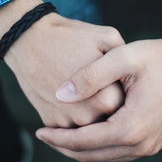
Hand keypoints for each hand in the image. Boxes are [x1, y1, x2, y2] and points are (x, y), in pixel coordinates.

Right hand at [0, 0, 124, 127]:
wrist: (27, 39)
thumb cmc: (70, 36)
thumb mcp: (107, 36)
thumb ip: (126, 59)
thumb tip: (134, 76)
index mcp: (106, 99)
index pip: (126, 105)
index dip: (124, 91)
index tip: (121, 80)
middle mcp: (87, 117)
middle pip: (109, 118)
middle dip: (109, 104)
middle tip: (106, 86)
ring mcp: (66, 123)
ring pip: (89, 125)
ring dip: (92, 112)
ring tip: (91, 91)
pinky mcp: (50, 122)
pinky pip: (70, 125)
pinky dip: (75, 114)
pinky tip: (75, 97)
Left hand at [35, 20, 161, 161]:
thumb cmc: (157, 57)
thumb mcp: (122, 57)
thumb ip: (89, 76)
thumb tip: (60, 95)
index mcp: (133, 126)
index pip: (85, 141)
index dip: (58, 138)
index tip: (38, 131)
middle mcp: (142, 143)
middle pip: (92, 155)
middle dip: (65, 147)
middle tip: (44, 134)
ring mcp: (149, 145)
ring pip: (104, 156)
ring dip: (80, 148)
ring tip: (60, 134)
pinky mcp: (151, 141)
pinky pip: (116, 152)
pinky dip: (97, 146)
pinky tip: (85, 132)